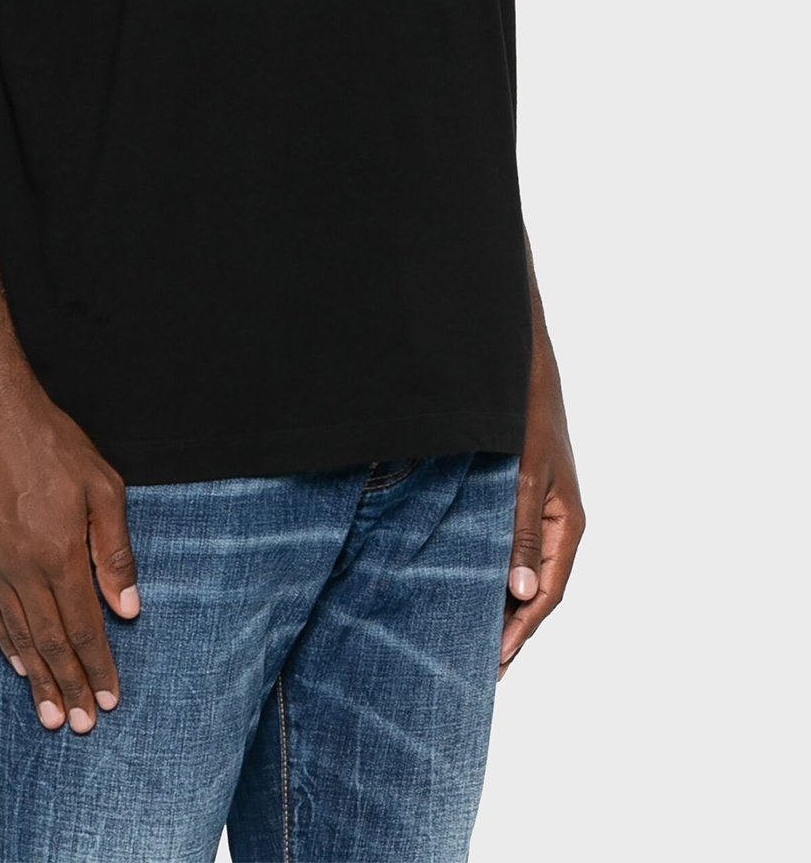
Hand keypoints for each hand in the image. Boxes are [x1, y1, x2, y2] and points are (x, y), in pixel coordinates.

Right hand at [0, 382, 139, 733]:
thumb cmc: (50, 442)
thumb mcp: (102, 487)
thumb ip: (114, 551)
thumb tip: (127, 608)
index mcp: (60, 554)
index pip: (84, 626)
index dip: (97, 666)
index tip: (109, 699)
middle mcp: (23, 568)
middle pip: (49, 641)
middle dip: (68, 685)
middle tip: (81, 724)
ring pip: (17, 634)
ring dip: (36, 676)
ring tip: (50, 712)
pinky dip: (4, 641)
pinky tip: (17, 661)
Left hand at [500, 329, 584, 679]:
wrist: (517, 363)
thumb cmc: (526, 414)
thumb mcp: (525, 476)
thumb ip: (522, 533)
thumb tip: (524, 594)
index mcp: (567, 524)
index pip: (548, 593)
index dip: (522, 629)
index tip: (495, 661)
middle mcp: (556, 522)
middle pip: (535, 588)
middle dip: (511, 626)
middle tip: (479, 667)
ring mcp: (538, 510)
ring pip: (519, 569)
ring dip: (500, 602)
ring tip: (471, 638)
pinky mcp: (518, 496)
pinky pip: (506, 545)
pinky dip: (490, 570)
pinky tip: (465, 582)